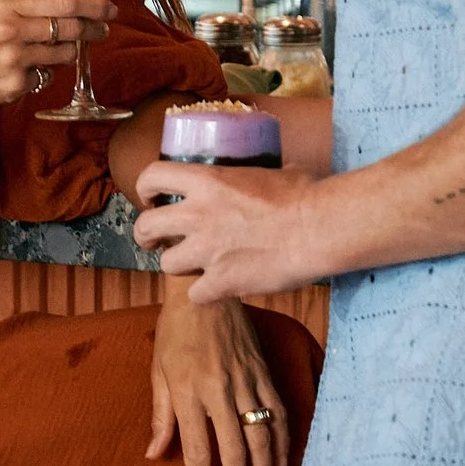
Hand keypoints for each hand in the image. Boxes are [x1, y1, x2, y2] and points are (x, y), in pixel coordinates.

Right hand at [0, 0, 115, 116]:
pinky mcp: (14, 87)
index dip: (93, 4)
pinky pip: (43, 77)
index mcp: (5, 5)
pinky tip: (27, 67)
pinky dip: (41, 72)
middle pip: (71, 29)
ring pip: (62, 55)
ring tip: (66, 47)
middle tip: (104, 28)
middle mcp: (13, 32)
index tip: (109, 6)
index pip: (63, 1)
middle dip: (94, 29)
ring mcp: (15, 61)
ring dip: (70, 51)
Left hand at [132, 164, 319, 302]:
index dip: (146, 188)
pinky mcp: (221, 281)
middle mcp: (198, 214)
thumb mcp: (276, 171)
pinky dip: (206, 293)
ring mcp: (207, 250)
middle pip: (146, 226)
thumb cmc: (305, 195)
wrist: (318, 228)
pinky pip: (195, 295)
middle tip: (157, 239)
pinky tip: (220, 287)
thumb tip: (279, 173)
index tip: (152, 198)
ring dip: (178, 265)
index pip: (152, 176)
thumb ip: (262, 175)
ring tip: (194, 265)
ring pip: (166, 264)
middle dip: (146, 235)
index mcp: (208, 180)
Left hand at [147, 287, 289, 465]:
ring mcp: (246, 380)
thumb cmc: (176, 331)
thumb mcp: (158, 371)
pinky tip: (283, 460)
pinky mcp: (263, 371)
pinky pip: (278, 410)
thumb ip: (161, 415)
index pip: (197, 448)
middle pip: (234, 448)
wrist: (205, 289)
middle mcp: (219, 389)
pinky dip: (283, 438)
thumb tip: (155, 454)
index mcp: (189, 391)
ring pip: (262, 433)